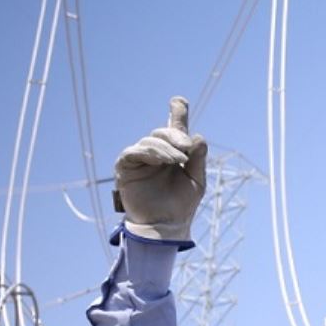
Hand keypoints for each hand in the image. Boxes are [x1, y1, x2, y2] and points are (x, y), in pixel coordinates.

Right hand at [113, 96, 206, 243]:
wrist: (166, 224)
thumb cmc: (182, 204)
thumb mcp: (196, 180)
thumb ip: (198, 159)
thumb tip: (198, 136)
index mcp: (175, 154)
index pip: (175, 129)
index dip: (177, 113)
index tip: (179, 100)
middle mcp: (157, 153)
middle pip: (162, 132)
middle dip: (175, 136)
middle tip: (186, 148)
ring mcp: (140, 159)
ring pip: (150, 141)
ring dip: (165, 148)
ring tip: (178, 160)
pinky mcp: (126, 167)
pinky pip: (133, 152)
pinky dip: (149, 152)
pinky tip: (162, 160)